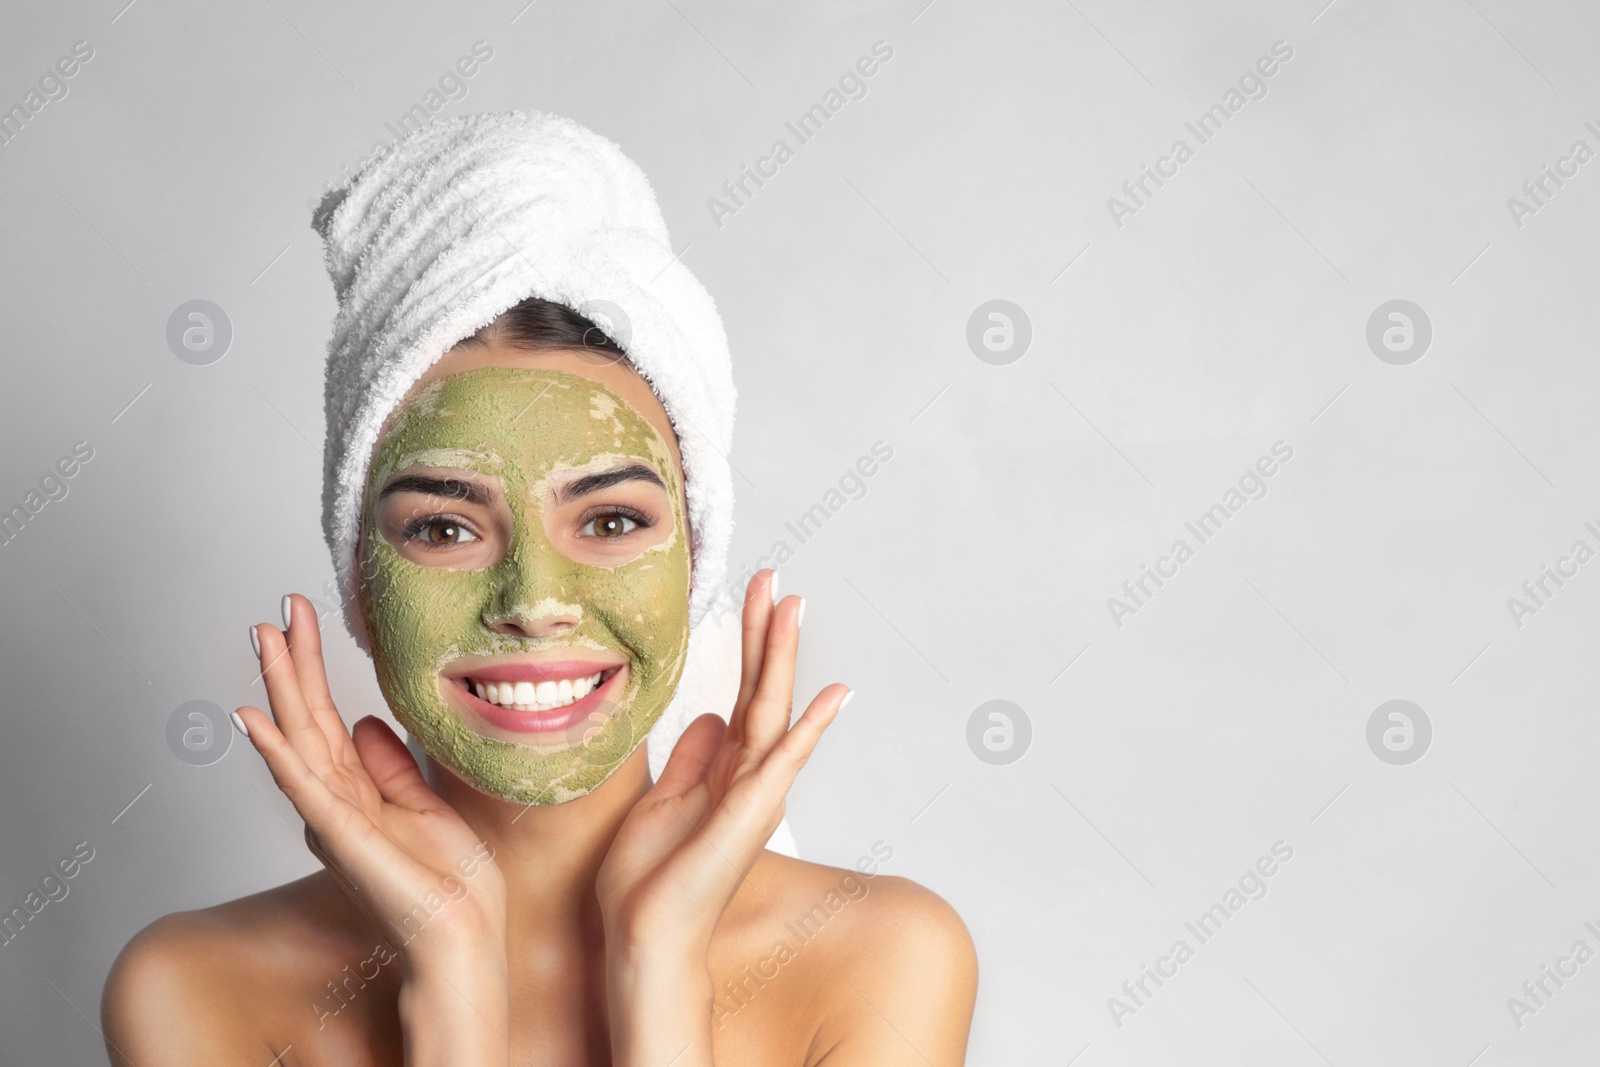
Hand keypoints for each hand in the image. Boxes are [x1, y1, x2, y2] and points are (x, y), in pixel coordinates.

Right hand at [234, 594, 507, 971]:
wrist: (463, 937)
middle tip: (273, 610)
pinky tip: (253, 721)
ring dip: (278, 688)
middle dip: (290, 663)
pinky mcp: (342, 837)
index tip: (301, 618)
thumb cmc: (447, 884)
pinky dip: (277, 753)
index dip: (311, 667)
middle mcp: (333, 802)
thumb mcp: (423, 805)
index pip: (325, 717)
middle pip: (305, 719)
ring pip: (297, 740)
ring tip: (261, 639)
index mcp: (354, 792)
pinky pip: (304, 786)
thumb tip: (367, 721)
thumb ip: (391, 765)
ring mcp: (333, 818)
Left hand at [595, 570, 850, 957]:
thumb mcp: (660, 801)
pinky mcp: (750, 812)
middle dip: (768, 634)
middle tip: (775, 577)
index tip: (752, 596)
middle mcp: (747, 779)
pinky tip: (836, 693)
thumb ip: (690, 760)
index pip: (742, 695)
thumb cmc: (648, 883)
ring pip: (774, 709)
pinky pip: (784, 759)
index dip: (748, 645)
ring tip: (792, 604)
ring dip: (782, 656)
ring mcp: (754, 794)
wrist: (644, 938)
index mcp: (723, 774)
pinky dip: (811, 725)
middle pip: (763, 692)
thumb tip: (709, 716)